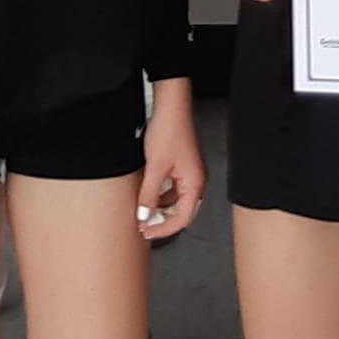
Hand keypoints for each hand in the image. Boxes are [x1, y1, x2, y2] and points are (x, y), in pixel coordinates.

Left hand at [136, 78, 206, 239]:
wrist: (171, 106)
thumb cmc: (170, 129)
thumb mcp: (155, 167)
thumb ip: (149, 195)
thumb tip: (144, 215)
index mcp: (195, 183)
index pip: (183, 218)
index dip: (164, 229)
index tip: (148, 232)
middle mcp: (195, 179)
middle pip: (182, 211)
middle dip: (162, 220)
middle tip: (144, 225)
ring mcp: (189, 172)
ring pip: (176, 200)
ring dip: (160, 208)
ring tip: (143, 210)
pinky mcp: (181, 164)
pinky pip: (173, 188)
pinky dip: (161, 194)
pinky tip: (148, 192)